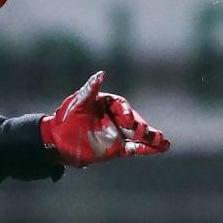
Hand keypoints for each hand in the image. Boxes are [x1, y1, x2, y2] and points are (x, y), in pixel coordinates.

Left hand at [40, 71, 170, 168]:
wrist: (58, 140)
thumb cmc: (66, 118)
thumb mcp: (77, 103)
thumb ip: (89, 89)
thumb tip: (100, 73)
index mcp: (107, 103)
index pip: (120, 104)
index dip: (125, 111)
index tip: (127, 119)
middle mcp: (115, 117)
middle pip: (133, 120)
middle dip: (141, 127)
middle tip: (145, 132)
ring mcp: (117, 132)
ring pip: (138, 134)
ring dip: (151, 138)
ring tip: (164, 143)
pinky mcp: (117, 147)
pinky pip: (134, 148)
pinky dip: (146, 149)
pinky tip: (160, 149)